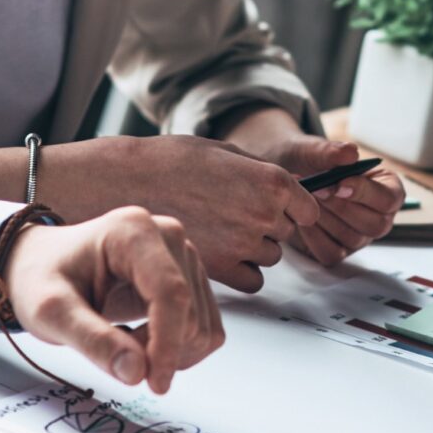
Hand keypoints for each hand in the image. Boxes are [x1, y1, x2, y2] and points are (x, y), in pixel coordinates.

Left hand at [2, 206, 225, 393]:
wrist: (43, 265)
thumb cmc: (42, 279)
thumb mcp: (50, 312)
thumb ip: (92, 341)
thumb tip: (137, 373)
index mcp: (133, 231)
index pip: (170, 292)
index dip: (167, 343)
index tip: (153, 383)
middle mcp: (167, 235)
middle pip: (190, 312)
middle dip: (160, 350)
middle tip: (115, 356)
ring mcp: (183, 255)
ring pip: (202, 324)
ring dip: (170, 351)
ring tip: (124, 344)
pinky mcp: (190, 277)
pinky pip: (205, 326)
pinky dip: (180, 348)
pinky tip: (144, 341)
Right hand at [38, 135, 320, 292]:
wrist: (124, 184)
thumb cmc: (169, 162)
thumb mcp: (225, 151)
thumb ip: (261, 171)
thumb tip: (289, 187)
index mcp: (271, 180)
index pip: (308, 207)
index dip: (293, 207)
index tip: (278, 207)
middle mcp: (263, 214)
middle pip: (287, 232)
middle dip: (268, 225)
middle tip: (233, 212)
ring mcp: (243, 245)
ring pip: (269, 257)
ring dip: (252, 249)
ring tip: (218, 229)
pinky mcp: (221, 271)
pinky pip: (251, 281)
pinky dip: (238, 271)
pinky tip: (215, 252)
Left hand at [216, 107, 404, 267]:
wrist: (279, 174)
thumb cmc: (305, 160)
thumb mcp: (313, 150)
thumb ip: (331, 151)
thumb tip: (351, 153)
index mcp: (384, 188)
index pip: (390, 198)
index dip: (367, 193)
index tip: (340, 183)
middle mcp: (376, 216)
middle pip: (376, 225)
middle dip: (344, 207)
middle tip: (317, 190)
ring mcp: (357, 236)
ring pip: (353, 239)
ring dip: (327, 219)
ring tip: (305, 199)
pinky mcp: (336, 250)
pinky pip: (331, 253)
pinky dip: (313, 237)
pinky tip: (299, 218)